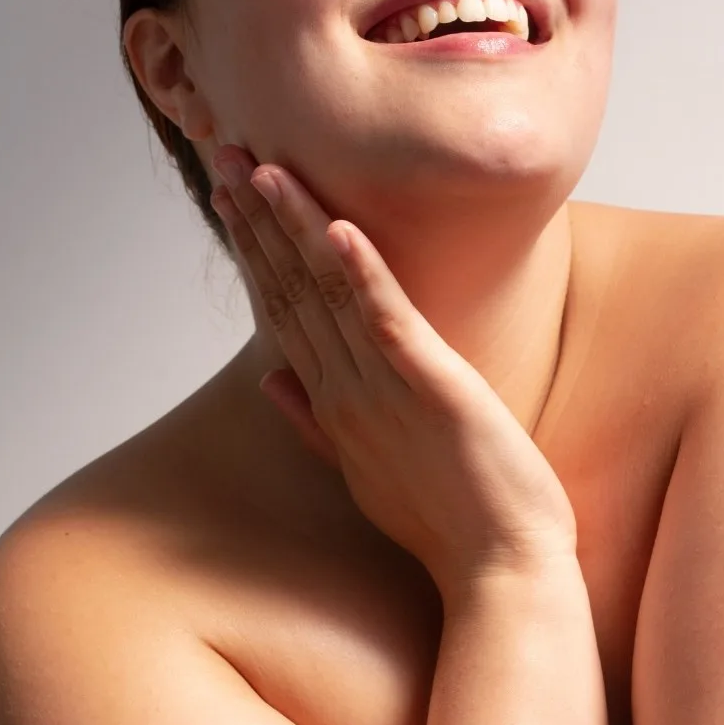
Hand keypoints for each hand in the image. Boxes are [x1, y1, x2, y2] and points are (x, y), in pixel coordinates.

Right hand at [210, 147, 579, 590]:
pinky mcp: (433, 390)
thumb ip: (316, 423)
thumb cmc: (449, 522)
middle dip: (257, 220)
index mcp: (335, 406)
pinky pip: (388, 321)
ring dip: (294, 228)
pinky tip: (339, 228)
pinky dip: (363, 274)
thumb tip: (271, 381)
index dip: (255, 248)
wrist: (499, 571)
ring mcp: (384, 392)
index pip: (282, 310)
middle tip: (224, 153)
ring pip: (327, 295)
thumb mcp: (370, 470)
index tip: (231, 193)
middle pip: (290, 290)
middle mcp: (346, 393)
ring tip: (264, 168)